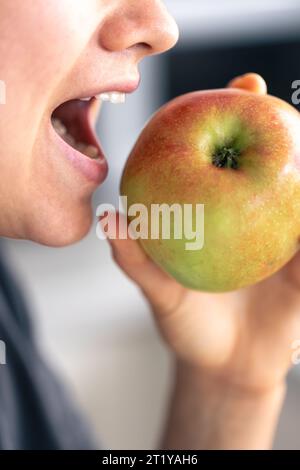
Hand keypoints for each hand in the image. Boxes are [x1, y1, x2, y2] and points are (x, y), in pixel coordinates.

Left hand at [103, 74, 299, 393]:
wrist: (224, 368)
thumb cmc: (188, 326)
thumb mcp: (160, 294)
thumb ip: (137, 261)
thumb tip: (108, 218)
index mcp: (221, 214)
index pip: (230, 155)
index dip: (236, 117)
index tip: (241, 86)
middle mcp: (256, 217)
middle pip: (276, 161)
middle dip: (282, 127)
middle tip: (274, 95)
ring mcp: (287, 240)